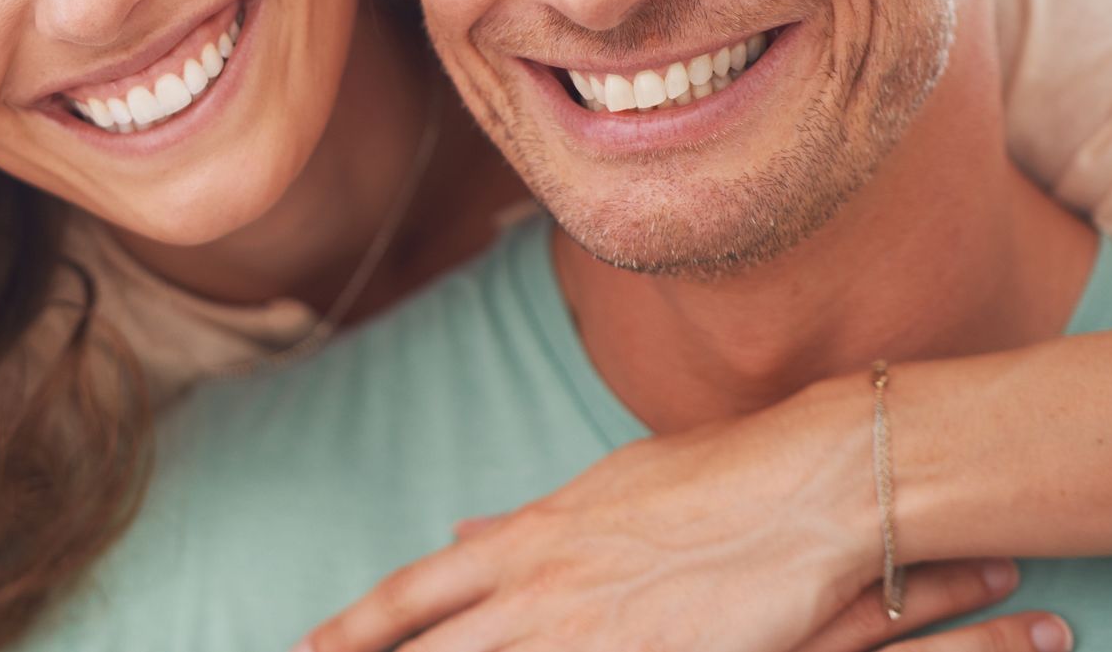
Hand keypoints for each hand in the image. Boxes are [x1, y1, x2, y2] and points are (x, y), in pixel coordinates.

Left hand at [305, 547, 1072, 651]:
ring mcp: (590, 633)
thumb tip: (464, 525)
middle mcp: (541, 589)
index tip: (306, 646)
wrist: (805, 486)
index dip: (351, 628)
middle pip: (430, 651)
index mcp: (525, 539)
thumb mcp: (602, 489)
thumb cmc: (711, 477)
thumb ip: (527, 521)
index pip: (412, 592)